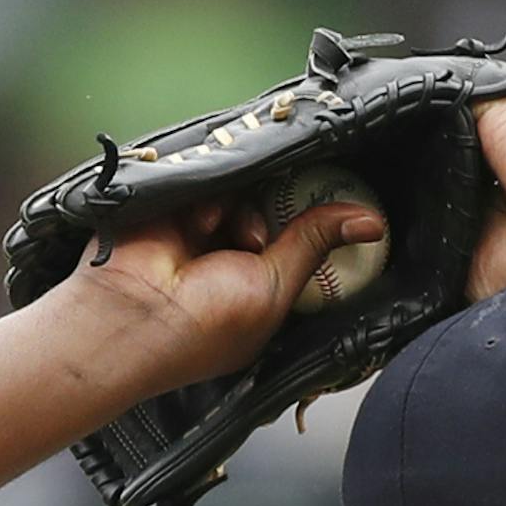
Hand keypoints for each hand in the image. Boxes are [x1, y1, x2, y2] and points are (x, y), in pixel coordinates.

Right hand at [52, 196, 385, 389]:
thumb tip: (372, 222)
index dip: (319, 225)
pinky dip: (211, 201)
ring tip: (233, 239)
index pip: (300, 243)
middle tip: (277, 230)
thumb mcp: (276, 285)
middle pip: (274, 211)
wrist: (134, 314)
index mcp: (259, 287)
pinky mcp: (177, 205)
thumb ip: (315, 243)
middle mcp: (232, 256)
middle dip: (280, 214)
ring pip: (246, 193)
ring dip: (244, 213)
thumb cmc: (207, 322)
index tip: (340, 205)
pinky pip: (211, 182)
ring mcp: (203, 230)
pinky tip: (198, 226)